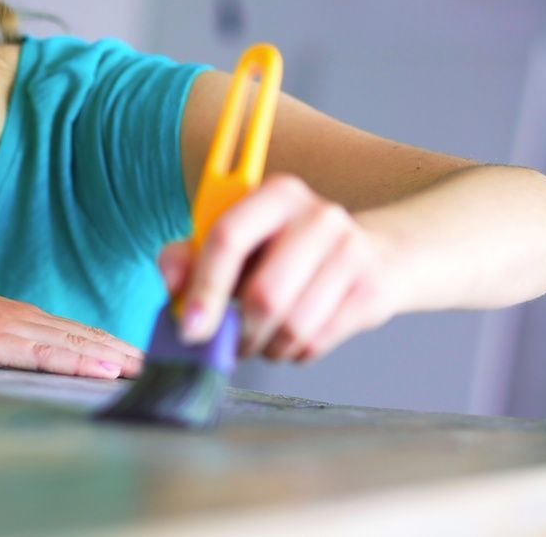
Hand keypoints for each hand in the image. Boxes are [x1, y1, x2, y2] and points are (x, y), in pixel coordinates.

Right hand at [0, 274, 143, 378]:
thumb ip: (2, 342)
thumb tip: (26, 356)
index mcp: (21, 316)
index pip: (78, 334)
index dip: (114, 346)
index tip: (144, 358)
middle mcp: (24, 318)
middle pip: (87, 339)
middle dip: (127, 354)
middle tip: (165, 365)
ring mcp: (11, 328)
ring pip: (76, 346)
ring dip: (116, 359)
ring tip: (149, 370)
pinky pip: (45, 356)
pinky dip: (79, 364)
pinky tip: (105, 371)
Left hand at [158, 174, 402, 361]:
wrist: (374, 256)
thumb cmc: (283, 251)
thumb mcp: (234, 242)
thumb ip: (189, 257)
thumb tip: (171, 285)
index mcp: (275, 194)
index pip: (228, 239)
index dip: (204, 290)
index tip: (190, 329)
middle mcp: (318, 215)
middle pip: (264, 295)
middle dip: (239, 333)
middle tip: (229, 345)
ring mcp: (351, 251)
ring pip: (292, 326)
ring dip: (267, 347)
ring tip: (262, 340)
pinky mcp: (371, 290)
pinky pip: (317, 341)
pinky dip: (294, 352)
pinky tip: (292, 339)